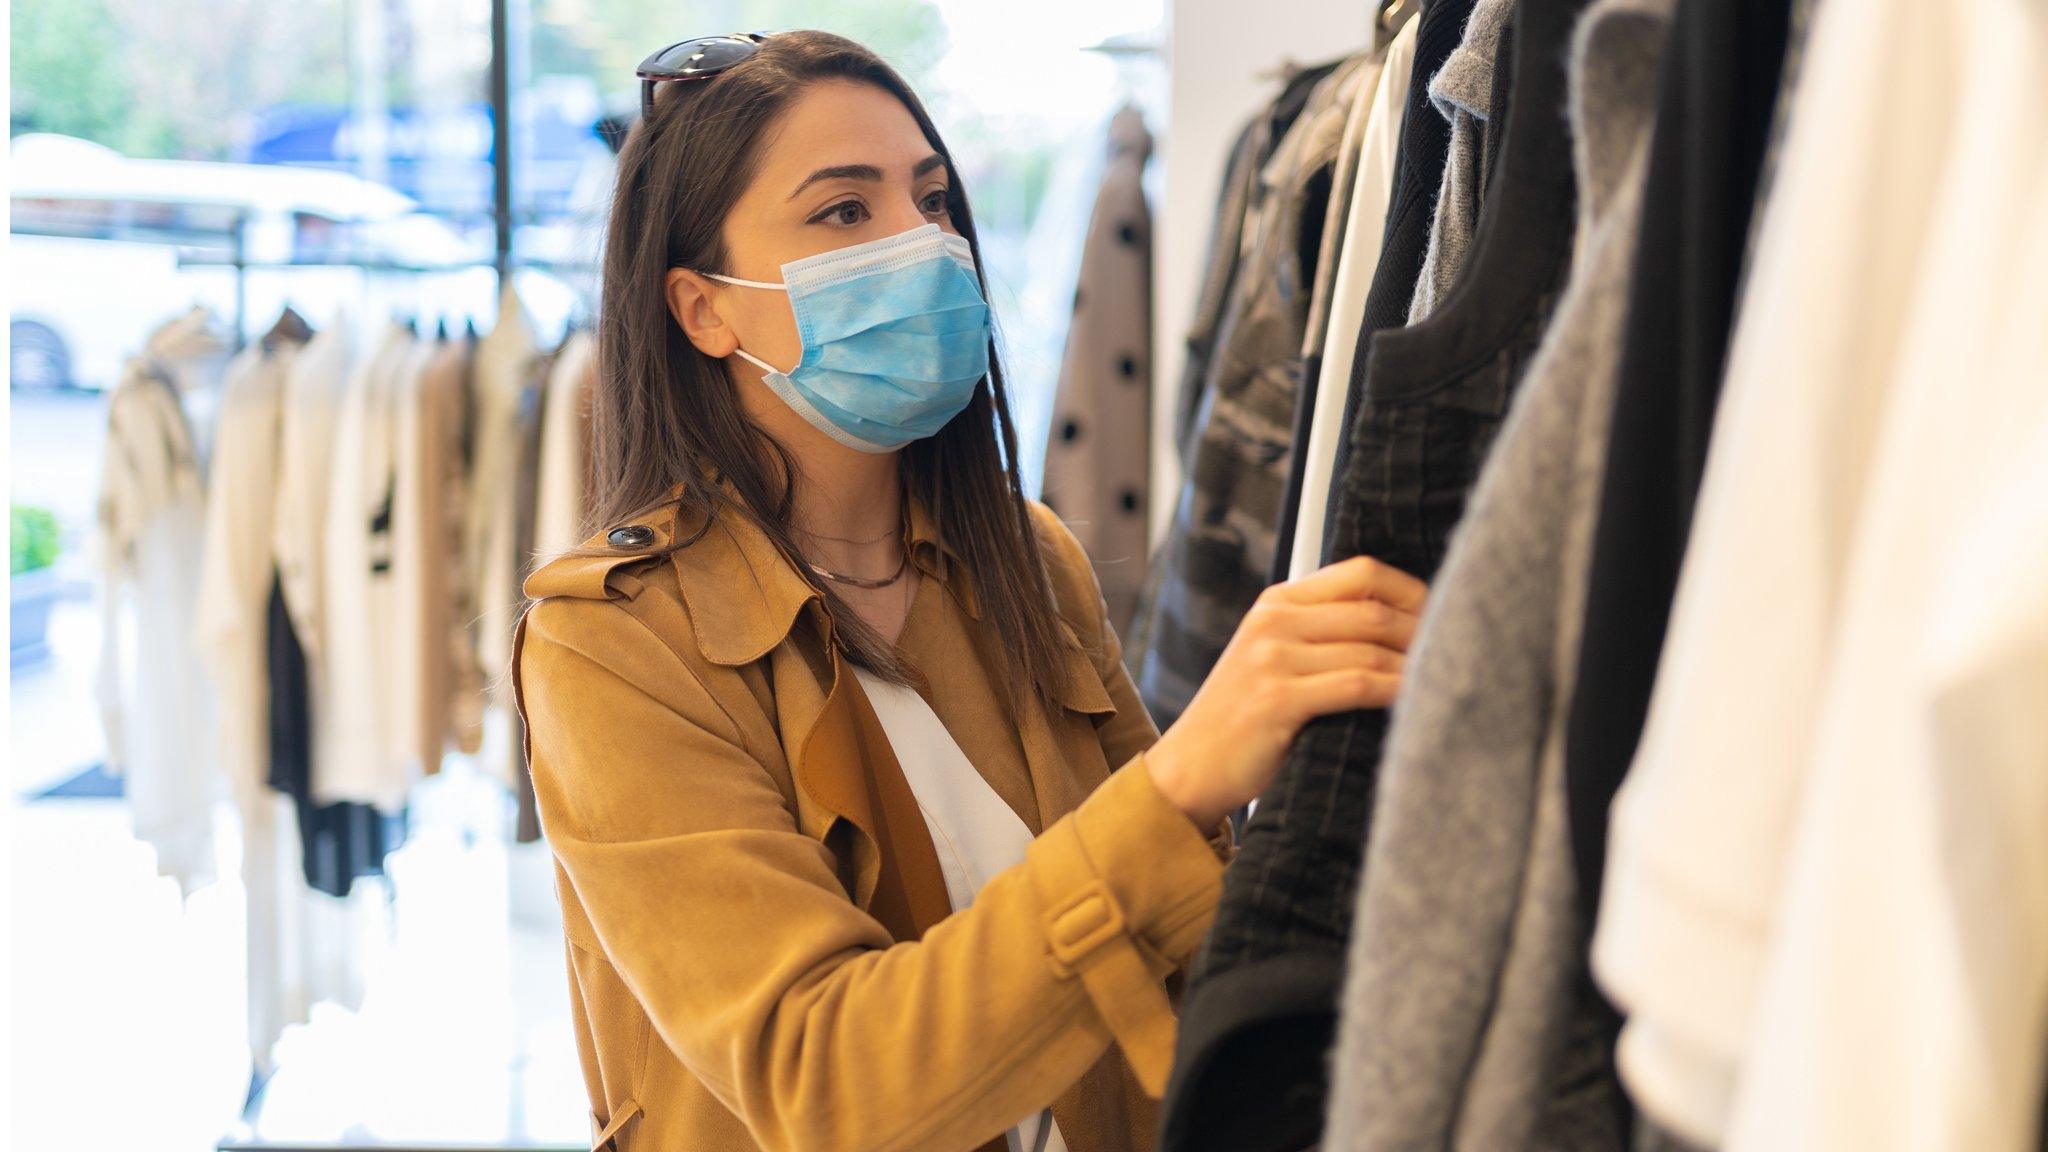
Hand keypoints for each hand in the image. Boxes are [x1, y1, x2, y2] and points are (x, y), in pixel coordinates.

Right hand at [1146, 555, 1427, 830]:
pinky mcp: (1278, 698)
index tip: (1442, 616)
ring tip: (1445, 681)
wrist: (1190, 767)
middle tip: (1456, 655)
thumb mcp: (1273, 657)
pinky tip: (1416, 701)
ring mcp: (1272, 658)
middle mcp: (1274, 621)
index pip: (1361, 572)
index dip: (1411, 591)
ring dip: (1416, 667)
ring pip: (1371, 649)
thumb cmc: (1242, 719)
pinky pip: (1357, 685)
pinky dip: (1395, 692)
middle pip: (1373, 610)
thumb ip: (1319, 633)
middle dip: (1423, 633)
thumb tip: (1398, 625)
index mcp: (1277, 603)